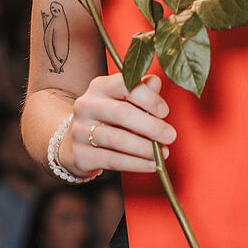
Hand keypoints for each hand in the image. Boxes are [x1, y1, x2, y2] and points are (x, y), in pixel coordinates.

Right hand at [60, 73, 175, 176]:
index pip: (125, 85)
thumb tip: (156, 82)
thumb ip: (142, 91)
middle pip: (121, 113)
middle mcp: (86, 105)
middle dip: (150, 126)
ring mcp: (79, 130)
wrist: (76, 143)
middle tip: (170, 136)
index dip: (148, 98)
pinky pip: (111, 160)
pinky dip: (135, 164)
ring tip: (163, 154)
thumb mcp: (124, 101)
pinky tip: (150, 165)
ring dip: (144, 148)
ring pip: (116, 139)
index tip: (165, 112)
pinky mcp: (80, 155)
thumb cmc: (110, 118)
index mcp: (100, 86)